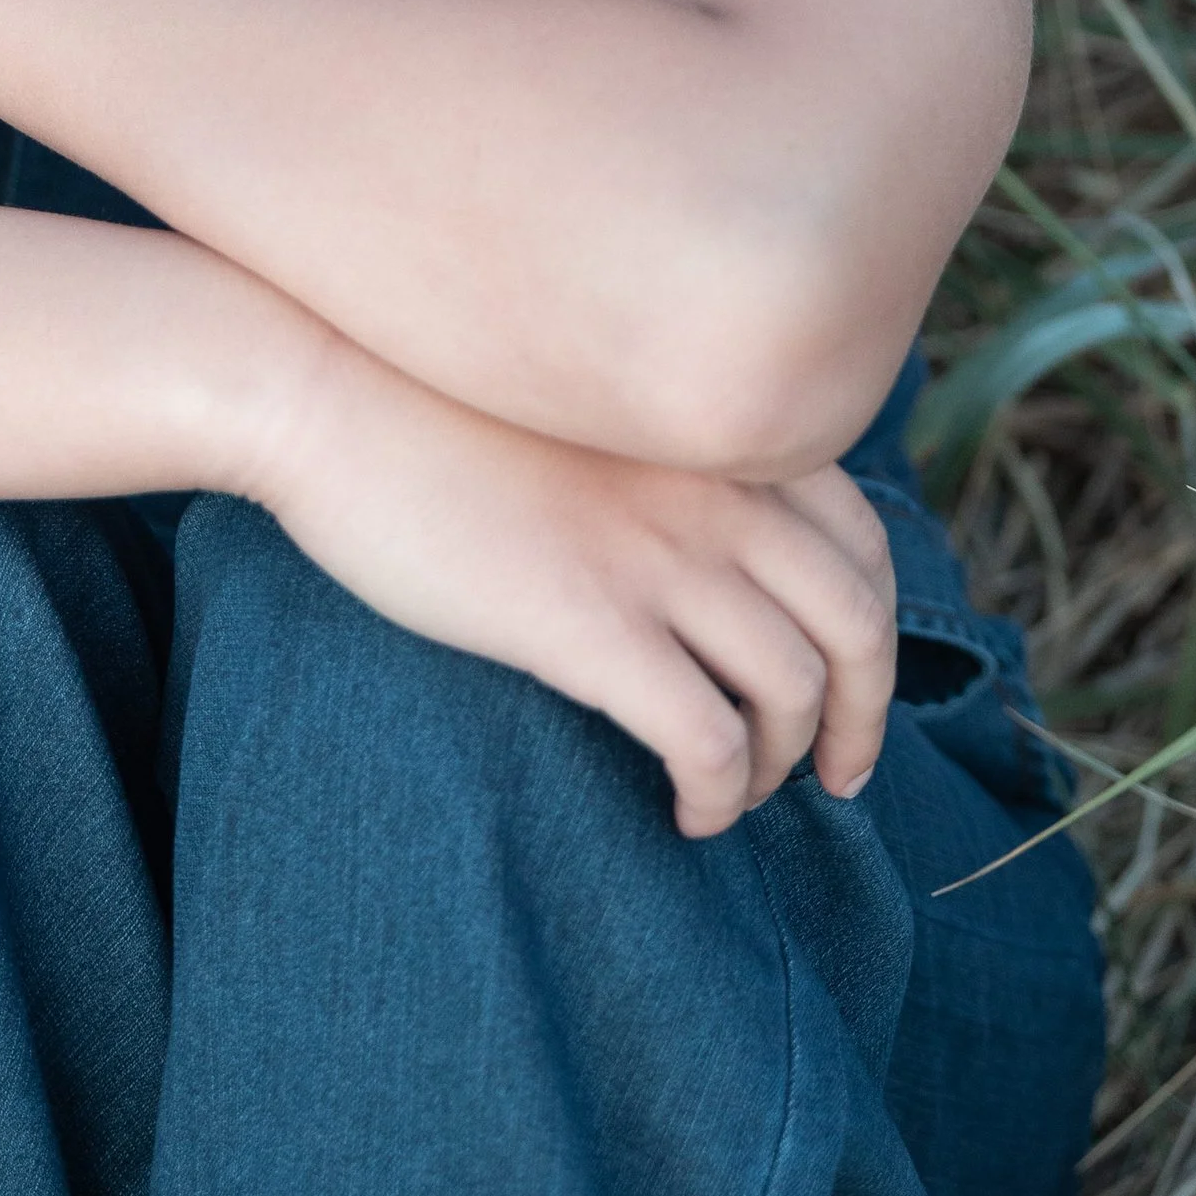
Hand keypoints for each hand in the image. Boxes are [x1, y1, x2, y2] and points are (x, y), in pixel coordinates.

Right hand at [255, 329, 897, 835]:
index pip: (860, 541)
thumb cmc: (424, 394)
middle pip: (857, 622)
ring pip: (795, 691)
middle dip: (865, 715)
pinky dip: (722, 793)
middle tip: (840, 777)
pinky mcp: (591, 624)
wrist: (323, 381)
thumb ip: (656, 456)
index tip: (851, 683)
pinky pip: (710, 740)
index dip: (872, 628)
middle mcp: (714, 487)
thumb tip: (686, 541)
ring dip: (785, 763)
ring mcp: (659, 554)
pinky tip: (686, 813)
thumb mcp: (581, 403)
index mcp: (712, 430)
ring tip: (740, 793)